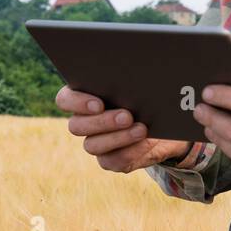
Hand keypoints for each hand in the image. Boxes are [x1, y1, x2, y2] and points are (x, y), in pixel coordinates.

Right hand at [55, 85, 192, 171]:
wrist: (166, 123)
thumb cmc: (151, 94)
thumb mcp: (144, 82)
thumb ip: (132, 77)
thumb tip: (136, 69)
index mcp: (85, 96)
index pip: (65, 99)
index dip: (77, 102)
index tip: (99, 104)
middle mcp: (84, 121)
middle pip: (77, 126)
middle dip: (102, 122)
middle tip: (127, 116)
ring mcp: (95, 142)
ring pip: (93, 145)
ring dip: (117, 138)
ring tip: (141, 129)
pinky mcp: (110, 160)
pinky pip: (113, 160)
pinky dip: (131, 152)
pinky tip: (145, 143)